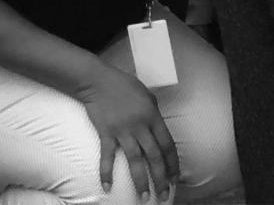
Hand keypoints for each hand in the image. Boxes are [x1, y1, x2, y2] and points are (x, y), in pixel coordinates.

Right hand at [80, 64, 178, 198]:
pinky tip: (107, 187)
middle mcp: (141, 125)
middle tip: (164, 196)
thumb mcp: (146, 93)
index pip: (168, 144)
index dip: (173, 163)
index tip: (176, 178)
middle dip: (162, 178)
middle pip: (155, 156)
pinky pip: (107, 156)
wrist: (97, 80)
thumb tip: (158, 123)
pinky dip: (106, 172)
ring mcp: (123, 130)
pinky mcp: (106, 133)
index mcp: (153, 116)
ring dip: (141, 181)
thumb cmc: (122, 84)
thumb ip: (154, 109)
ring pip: (136, 160)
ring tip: (144, 198)